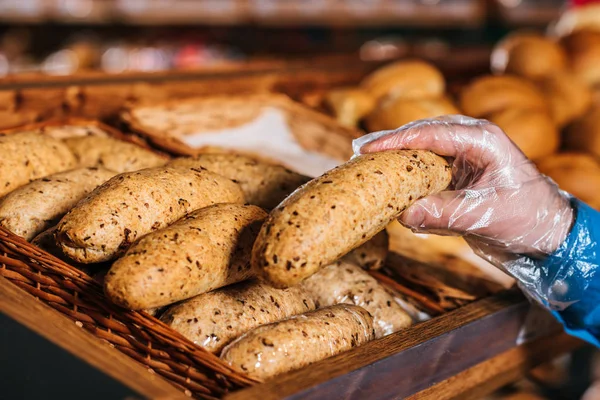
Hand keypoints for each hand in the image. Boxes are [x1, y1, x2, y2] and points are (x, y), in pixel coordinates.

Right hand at [354, 115, 572, 258]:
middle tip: (360, 151)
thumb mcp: (486, 215)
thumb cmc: (530, 218)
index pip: (432, 134)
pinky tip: (392, 180)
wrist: (548, 235)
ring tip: (369, 162)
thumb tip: (404, 214)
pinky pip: (428, 169)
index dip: (398, 140)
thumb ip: (445, 213)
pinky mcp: (459, 175)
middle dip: (392, 143)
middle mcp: (472, 142)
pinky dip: (409, 174)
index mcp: (483, 140)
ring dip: (398, 156)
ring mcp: (464, 158)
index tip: (369, 148)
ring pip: (423, 149)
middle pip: (423, 134)